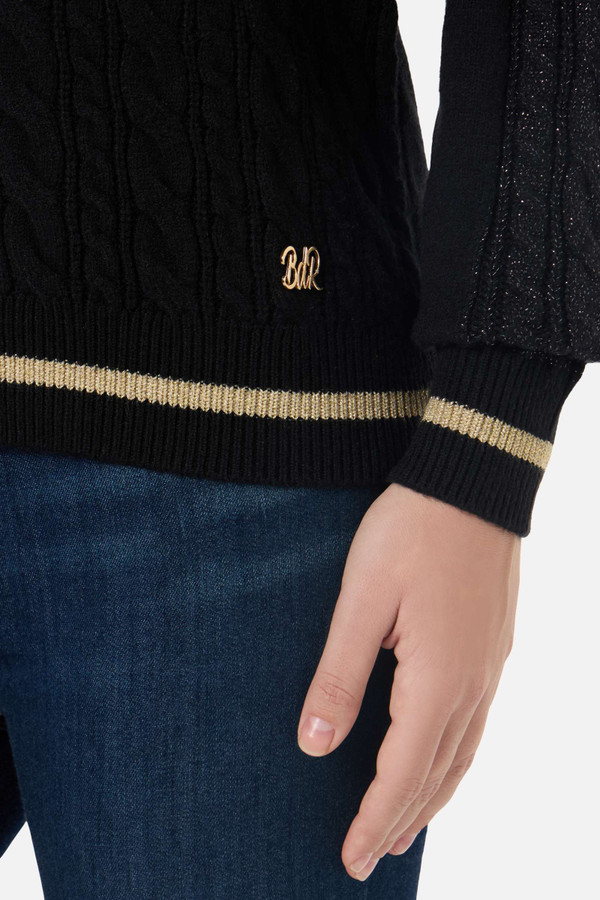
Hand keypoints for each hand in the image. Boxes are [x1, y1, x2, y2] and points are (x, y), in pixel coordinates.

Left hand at [296, 483, 519, 881]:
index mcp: (437, 679)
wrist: (471, 480)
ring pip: (461, 753)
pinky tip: (439, 756)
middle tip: (370, 858)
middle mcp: (471, 684)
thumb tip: (314, 745)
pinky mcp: (491, 646)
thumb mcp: (361, 600)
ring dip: (431, 796)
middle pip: (437, 773)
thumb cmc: (412, 531)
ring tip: (405, 826)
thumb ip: (339, 675)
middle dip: (401, 819)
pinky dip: (453, 759)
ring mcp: (488, 666)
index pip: (402, 771)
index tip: (351, 858)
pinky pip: (474, 724)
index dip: (374, 818)